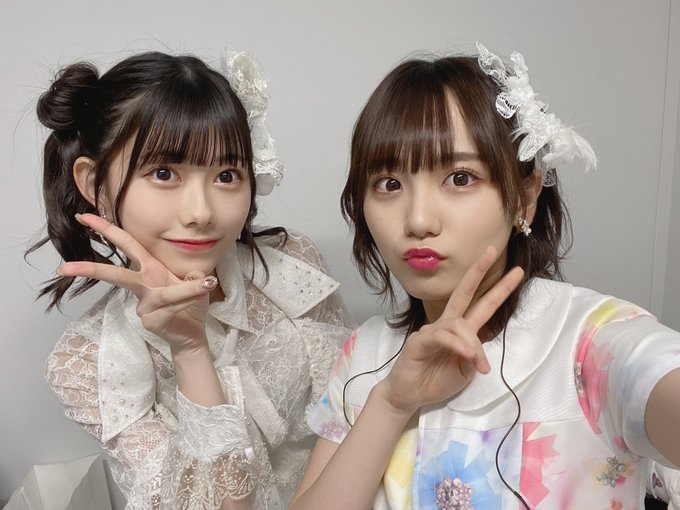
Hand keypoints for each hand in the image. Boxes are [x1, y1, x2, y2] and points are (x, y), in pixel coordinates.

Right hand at [58, 213, 215, 352]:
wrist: (192, 332)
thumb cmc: (190, 303)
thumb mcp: (197, 281)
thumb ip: (194, 274)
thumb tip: (196, 275)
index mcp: (151, 268)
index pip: (127, 245)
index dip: (107, 230)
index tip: (84, 217)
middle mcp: (144, 285)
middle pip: (117, 274)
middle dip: (92, 268)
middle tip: (65, 267)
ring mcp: (144, 305)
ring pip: (164, 294)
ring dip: (187, 289)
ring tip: (207, 284)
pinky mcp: (151, 321)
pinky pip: (173, 308)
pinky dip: (190, 303)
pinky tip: (195, 305)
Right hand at [380, 246, 523, 415]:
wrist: (408, 396)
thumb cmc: (434, 381)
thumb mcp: (463, 372)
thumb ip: (472, 358)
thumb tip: (477, 351)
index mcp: (460, 331)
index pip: (483, 305)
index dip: (499, 289)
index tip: (518, 272)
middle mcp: (447, 325)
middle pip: (464, 293)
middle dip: (479, 272)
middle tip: (492, 251)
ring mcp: (432, 330)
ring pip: (459, 325)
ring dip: (472, 343)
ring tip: (477, 363)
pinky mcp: (420, 340)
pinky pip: (443, 337)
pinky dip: (458, 345)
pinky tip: (466, 355)